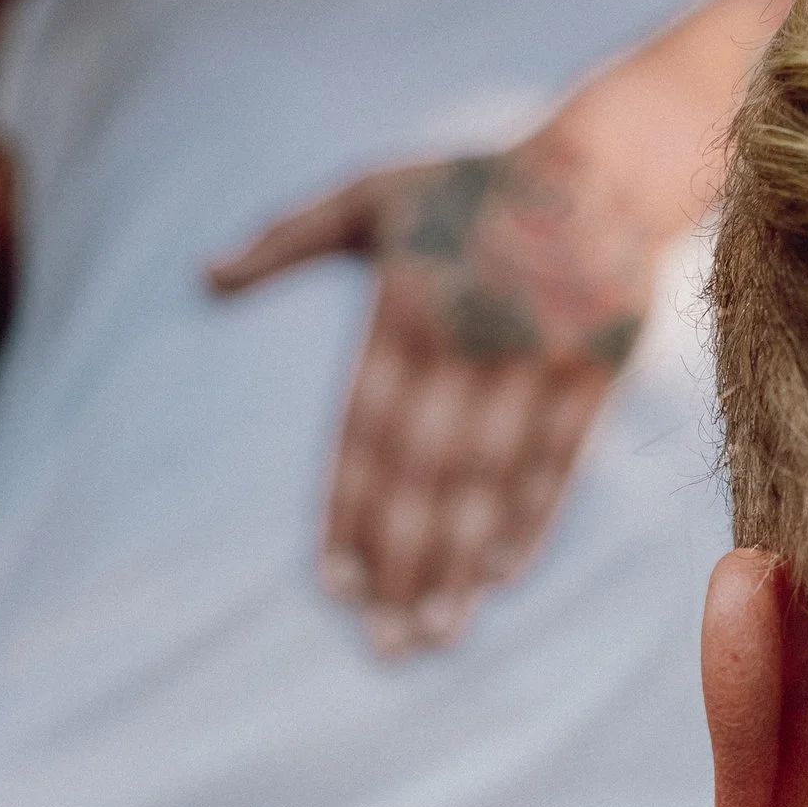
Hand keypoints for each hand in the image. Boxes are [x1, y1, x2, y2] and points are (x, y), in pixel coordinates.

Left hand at [214, 114, 692, 654]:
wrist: (604, 163)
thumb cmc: (472, 185)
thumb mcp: (371, 193)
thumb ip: (286, 238)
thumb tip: (204, 278)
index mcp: (407, 307)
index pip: (368, 431)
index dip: (348, 511)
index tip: (331, 584)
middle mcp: (470, 339)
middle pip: (427, 473)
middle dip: (402, 563)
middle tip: (382, 643)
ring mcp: (537, 357)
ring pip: (491, 479)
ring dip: (461, 564)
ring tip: (436, 633)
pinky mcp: (595, 369)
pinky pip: (559, 460)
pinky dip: (529, 521)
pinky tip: (500, 577)